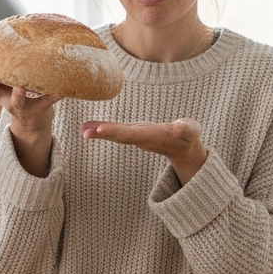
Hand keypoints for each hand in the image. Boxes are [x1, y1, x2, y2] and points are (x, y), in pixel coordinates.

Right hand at [0, 72, 62, 177]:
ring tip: (24, 88)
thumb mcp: (5, 92)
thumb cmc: (19, 100)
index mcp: (3, 96)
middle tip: (15, 87)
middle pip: (11, 99)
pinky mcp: (43, 108)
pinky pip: (51, 99)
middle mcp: (14, 103)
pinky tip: (65, 88)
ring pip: (27, 102)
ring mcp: (29, 108)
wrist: (33, 127)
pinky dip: (58, 94)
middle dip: (12, 93)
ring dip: (26, 96)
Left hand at [80, 117, 208, 185]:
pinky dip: (100, 128)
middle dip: (102, 134)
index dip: (116, 132)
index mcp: (151, 137)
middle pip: (119, 136)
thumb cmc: (188, 136)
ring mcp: (135, 137)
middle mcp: (140, 138)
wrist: (183, 147)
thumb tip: (178, 128)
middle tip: (84, 133)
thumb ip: (186, 128)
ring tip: (81, 129)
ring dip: (97, 132)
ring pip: (114, 134)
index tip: (101, 130)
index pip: (132, 135)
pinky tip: (86, 126)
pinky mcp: (132, 133)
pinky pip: (115, 131)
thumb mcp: (191, 130)